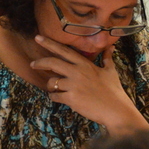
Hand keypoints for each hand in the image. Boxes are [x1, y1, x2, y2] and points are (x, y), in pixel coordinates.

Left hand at [30, 35, 148, 133]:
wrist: (115, 110)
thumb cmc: (114, 91)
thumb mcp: (110, 71)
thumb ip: (107, 58)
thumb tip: (111, 46)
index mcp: (85, 64)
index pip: (64, 51)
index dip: (49, 44)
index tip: (37, 38)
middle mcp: (77, 72)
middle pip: (52, 63)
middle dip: (40, 63)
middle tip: (33, 64)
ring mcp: (73, 86)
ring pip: (51, 82)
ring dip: (51, 86)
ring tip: (56, 90)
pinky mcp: (71, 99)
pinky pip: (55, 96)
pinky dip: (55, 98)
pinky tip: (62, 99)